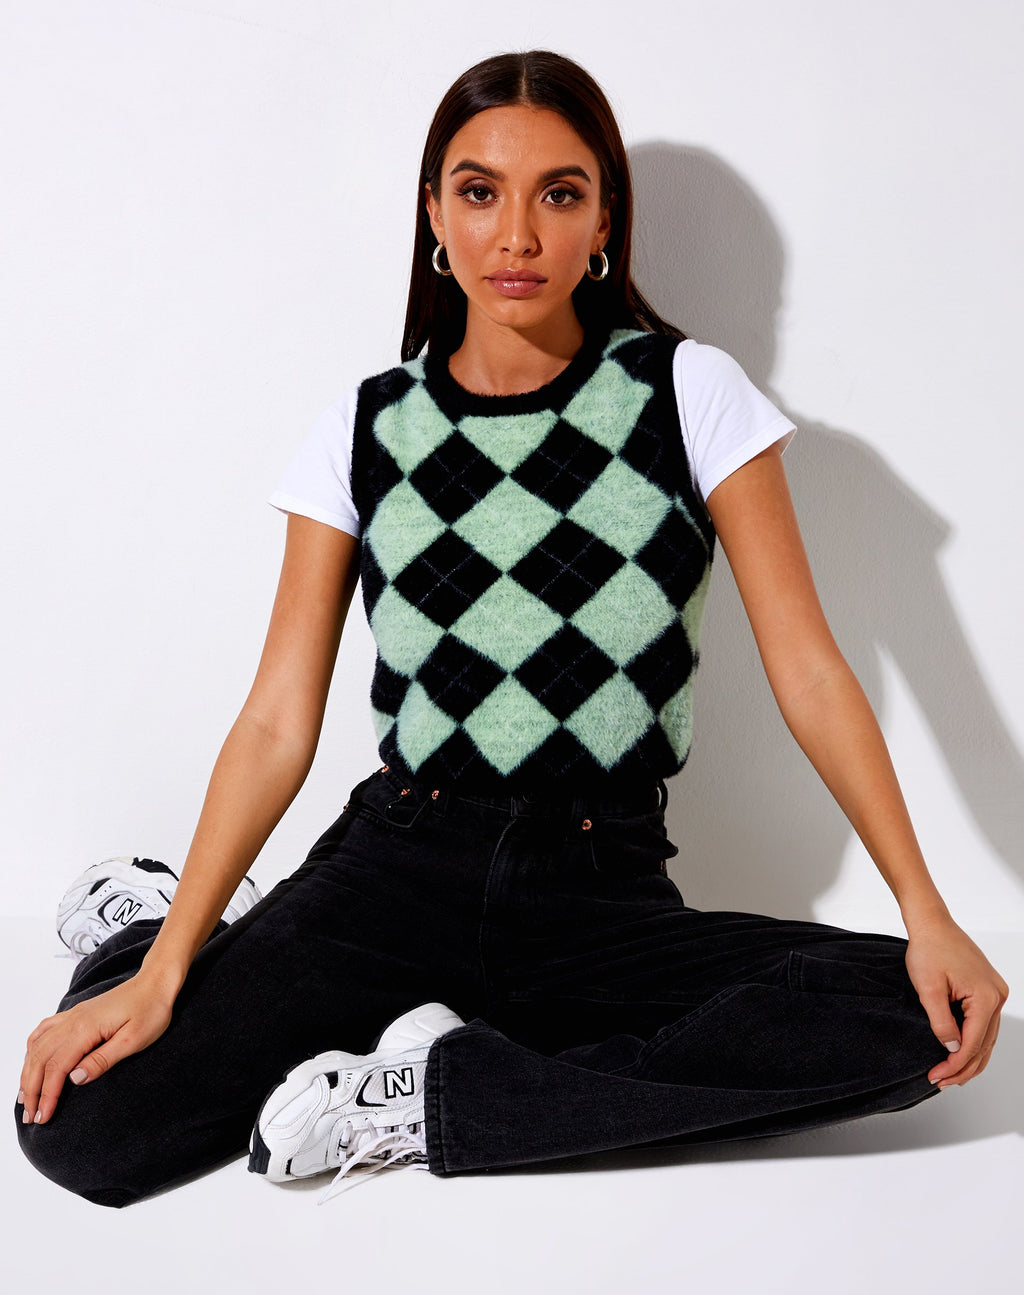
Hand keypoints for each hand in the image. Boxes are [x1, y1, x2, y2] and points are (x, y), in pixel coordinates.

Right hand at [18, 976, 174, 1125]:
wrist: (155, 983)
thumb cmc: (151, 1010)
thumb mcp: (133, 1040)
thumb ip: (103, 1060)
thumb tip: (75, 1079)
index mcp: (85, 1028)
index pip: (56, 1067)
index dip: (47, 1095)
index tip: (42, 1118)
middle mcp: (73, 1021)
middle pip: (40, 1059)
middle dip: (31, 1089)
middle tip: (29, 1116)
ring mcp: (73, 1016)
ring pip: (38, 1046)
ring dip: (27, 1072)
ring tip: (24, 1097)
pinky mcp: (77, 1014)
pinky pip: (45, 1030)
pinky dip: (32, 1048)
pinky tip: (30, 1060)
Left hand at [904, 917, 1008, 1088]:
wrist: (932, 924)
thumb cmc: (928, 948)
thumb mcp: (928, 988)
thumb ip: (941, 1022)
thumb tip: (953, 1048)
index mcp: (986, 997)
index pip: (973, 1043)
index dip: (955, 1064)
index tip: (936, 1077)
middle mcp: (997, 996)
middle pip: (984, 1045)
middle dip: (963, 1067)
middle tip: (941, 1082)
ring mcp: (995, 993)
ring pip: (987, 1037)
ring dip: (969, 1058)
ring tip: (949, 1075)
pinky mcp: (988, 990)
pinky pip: (984, 1024)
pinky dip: (973, 1041)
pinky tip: (959, 1052)